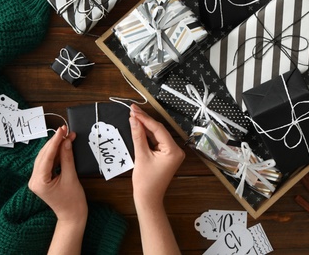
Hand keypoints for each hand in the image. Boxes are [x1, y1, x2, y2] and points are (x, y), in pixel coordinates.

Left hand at [28, 125, 87, 222]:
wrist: (72, 216)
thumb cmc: (72, 201)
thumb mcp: (71, 177)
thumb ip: (67, 158)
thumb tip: (66, 142)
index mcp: (39, 182)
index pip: (47, 156)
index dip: (55, 141)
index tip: (62, 130)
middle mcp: (34, 180)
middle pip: (44, 155)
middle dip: (56, 142)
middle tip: (66, 131)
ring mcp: (37, 180)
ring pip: (45, 157)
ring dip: (56, 147)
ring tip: (67, 137)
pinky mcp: (42, 179)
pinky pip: (48, 163)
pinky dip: (56, 154)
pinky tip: (64, 147)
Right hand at [129, 104, 182, 254]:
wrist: (148, 198)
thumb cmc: (146, 182)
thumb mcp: (140, 156)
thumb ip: (138, 135)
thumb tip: (134, 120)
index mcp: (173, 151)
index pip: (158, 129)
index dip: (145, 118)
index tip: (134, 110)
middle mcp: (176, 150)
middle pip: (159, 130)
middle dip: (145, 120)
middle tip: (133, 110)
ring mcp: (172, 153)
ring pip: (157, 134)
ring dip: (145, 126)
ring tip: (133, 116)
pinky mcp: (166, 155)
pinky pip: (156, 141)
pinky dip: (147, 135)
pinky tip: (138, 127)